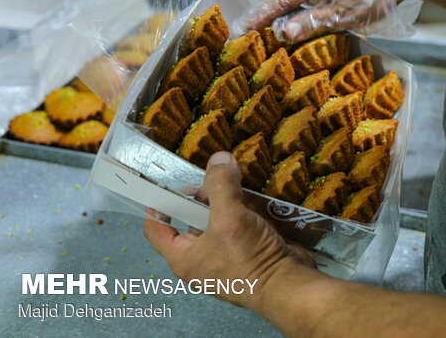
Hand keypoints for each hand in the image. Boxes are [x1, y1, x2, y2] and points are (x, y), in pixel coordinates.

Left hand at [143, 151, 314, 307]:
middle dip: (203, 196)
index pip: (157, 229)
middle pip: (192, 218)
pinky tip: (255, 199)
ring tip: (237, 183)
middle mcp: (202, 258)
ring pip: (220, 219)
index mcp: (184, 258)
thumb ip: (221, 185)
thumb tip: (219, 160)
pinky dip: (246, 210)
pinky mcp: (247, 251)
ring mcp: (226, 255)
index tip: (163, 185)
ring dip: (229, 201)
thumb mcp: (230, 218)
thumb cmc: (251, 262)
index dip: (157, 205)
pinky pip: (241, 225)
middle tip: (214, 178)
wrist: (288, 285)